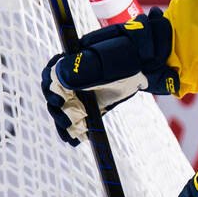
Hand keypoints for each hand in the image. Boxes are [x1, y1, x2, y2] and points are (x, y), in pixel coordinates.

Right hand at [40, 7, 176, 144]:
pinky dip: (76, 129)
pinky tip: (75, 140)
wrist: (147, 62)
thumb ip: (85, 68)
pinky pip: (80, 117)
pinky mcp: (93, 104)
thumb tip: (59, 77)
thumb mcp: (107, 61)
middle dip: (57, 110)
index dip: (50, 88)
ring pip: (66, 109)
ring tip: (69, 136)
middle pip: (55, 95)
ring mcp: (83, 91)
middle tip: (66, 121)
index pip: (51, 74)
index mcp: (72, 60)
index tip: (57, 100)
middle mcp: (74, 76)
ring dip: (64, 123)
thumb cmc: (127, 56)